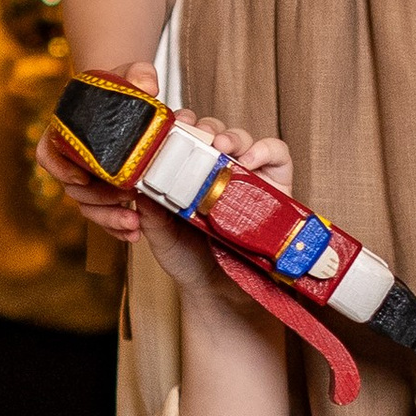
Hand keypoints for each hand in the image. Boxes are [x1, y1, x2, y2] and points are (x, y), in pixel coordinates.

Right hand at [38, 61, 158, 243]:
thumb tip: (149, 86)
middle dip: (97, 198)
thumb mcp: (131, 73)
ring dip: (108, 218)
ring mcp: (87, 179)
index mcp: (65, 132)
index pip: (49, 154)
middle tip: (124, 199)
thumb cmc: (122, 86)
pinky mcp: (105, 193)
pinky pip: (104, 214)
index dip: (60, 168)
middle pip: (72, 187)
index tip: (80, 177)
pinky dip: (117, 226)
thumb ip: (139, 73)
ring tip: (133, 222)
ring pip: (88, 206)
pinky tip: (135, 232)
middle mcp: (71, 159)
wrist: (129, 101)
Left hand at [139, 115, 294, 297]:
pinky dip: (265, 150)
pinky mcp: (274, 186)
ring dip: (231, 136)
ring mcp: (247, 176)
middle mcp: (218, 170)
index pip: (185, 136)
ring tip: (222, 146)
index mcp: (187, 173)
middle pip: (213, 131)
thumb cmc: (188, 260)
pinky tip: (250, 160)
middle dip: (203, 126)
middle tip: (194, 133)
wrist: (217, 291)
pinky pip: (277, 155)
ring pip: (242, 138)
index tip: (170, 125)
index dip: (179, 125)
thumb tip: (139, 182)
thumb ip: (151, 210)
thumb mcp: (160, 235)